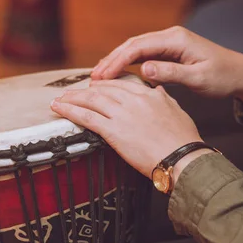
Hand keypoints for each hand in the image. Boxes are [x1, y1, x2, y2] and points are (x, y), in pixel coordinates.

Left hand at [50, 79, 209, 178]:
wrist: (182, 158)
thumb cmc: (183, 141)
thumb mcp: (177, 112)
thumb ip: (164, 99)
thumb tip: (158, 90)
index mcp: (149, 95)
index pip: (121, 85)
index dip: (105, 85)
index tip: (96, 87)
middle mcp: (134, 101)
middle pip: (103, 90)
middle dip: (85, 91)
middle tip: (73, 93)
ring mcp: (122, 114)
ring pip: (91, 100)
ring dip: (72, 98)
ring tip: (60, 99)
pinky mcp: (113, 131)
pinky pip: (86, 117)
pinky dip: (70, 111)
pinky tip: (59, 108)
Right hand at [91, 26, 242, 107]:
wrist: (239, 74)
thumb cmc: (222, 76)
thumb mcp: (198, 78)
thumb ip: (170, 73)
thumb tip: (143, 69)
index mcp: (176, 39)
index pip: (138, 47)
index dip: (118, 61)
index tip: (104, 75)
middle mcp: (170, 37)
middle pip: (132, 45)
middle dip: (111, 60)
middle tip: (94, 77)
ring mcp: (169, 44)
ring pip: (135, 50)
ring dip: (117, 62)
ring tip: (100, 76)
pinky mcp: (169, 53)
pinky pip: (143, 56)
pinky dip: (128, 65)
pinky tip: (118, 75)